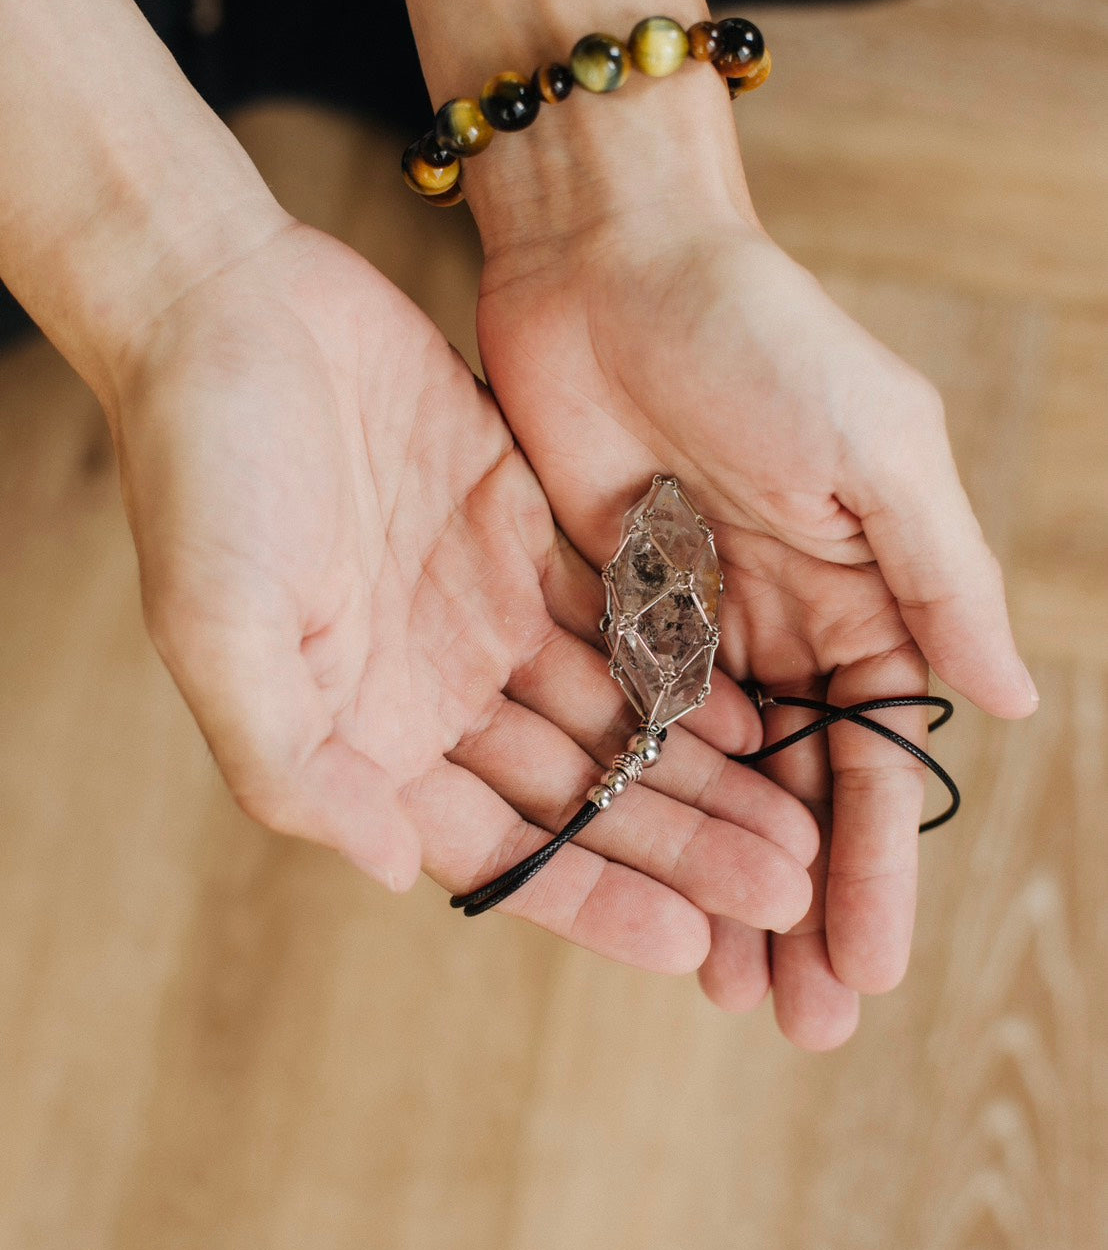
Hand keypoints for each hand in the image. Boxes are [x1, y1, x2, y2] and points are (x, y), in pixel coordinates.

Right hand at [104, 219, 817, 972]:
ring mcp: (480, 608)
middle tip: (783, 888)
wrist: (225, 305)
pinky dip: (681, 662)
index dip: (593, 898)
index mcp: (364, 732)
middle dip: (678, 844)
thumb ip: (296, 766)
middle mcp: (432, 687)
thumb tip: (397, 865)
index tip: (690, 945)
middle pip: (578, 791)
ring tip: (792, 819)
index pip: (498, 847)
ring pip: (612, 712)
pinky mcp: (519, 529)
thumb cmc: (200, 471)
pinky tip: (752, 705)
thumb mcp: (218, 632)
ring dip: (699, 768)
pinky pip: (619, 613)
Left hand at [470, 78, 1035, 1043]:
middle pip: (796, 793)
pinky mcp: (605, 608)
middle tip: (800, 1025)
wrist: (614, 261)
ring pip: (711, 783)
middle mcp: (783, 624)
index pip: (878, 758)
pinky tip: (633, 881)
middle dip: (802, 905)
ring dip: (720, 882)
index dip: (878, 867)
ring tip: (728, 993)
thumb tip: (1014, 702)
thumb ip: (942, 576)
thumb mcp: (876, 448)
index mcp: (865, 593)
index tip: (871, 973)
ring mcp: (689, 623)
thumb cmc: (760, 333)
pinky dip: (636, 806)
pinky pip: (624, 728)